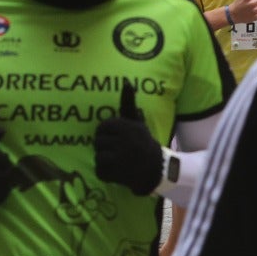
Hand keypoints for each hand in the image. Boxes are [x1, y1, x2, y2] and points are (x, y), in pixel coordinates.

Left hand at [94, 80, 162, 194]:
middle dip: (105, 148)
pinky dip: (106, 175)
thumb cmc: (143, 142)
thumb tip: (125, 81)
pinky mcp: (119, 174)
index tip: (115, 138)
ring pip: (98, 157)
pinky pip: (100, 172)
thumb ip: (127, 103)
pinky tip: (118, 172)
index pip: (102, 127)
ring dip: (105, 162)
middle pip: (97, 142)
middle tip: (118, 152)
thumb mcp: (136, 122)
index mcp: (127, 127)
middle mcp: (124, 141)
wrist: (159, 170)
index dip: (105, 134)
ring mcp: (121, 158)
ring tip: (119, 162)